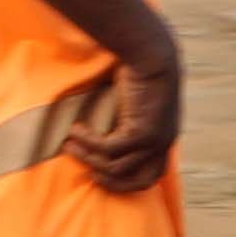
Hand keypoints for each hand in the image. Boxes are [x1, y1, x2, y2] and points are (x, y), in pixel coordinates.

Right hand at [66, 52, 181, 195]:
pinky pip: (107, 149)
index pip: (152, 176)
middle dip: (113, 183)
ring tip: (70, 146)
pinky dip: (88, 143)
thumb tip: (105, 129)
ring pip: (116, 167)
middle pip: (141, 182)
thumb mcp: (137, 103)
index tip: (102, 173)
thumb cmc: (140, 71)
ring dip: (88, 159)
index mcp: (165, 139)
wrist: (151, 53)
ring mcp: (154, 141)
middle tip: (89, 173)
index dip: (127, 182)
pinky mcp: (141, 133)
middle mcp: (163, 144)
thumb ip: (128, 121)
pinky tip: (75, 130)